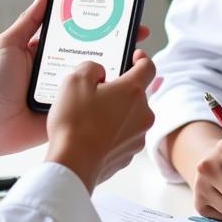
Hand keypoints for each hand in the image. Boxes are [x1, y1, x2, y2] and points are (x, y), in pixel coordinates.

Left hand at [0, 0, 149, 156]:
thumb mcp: (9, 45)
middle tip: (137, 34)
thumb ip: (28, 21)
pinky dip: (108, 96)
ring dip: (117, 69)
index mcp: (50, 52)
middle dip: (117, 44)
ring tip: (137, 58)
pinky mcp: (73, 112)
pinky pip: (93, 103)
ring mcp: (70, 92)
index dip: (99, 24)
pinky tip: (125, 87)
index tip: (119, 14)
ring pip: (99, 78)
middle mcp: (63, 69)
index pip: (80, 34)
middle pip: (95, 54)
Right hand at [45, 52, 155, 190]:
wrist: (72, 164)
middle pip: (135, 94)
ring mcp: (137, 137)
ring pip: (129, 117)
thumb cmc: (74, 123)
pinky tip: (91, 135)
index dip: (141, 59)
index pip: (148, 67)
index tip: (135, 57)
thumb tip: (99, 73)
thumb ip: (91, 67)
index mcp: (132, 91)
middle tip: (96, 93)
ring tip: (89, 117)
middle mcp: (142, 114)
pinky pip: (122, 137)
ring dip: (115, 113)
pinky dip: (111, 133)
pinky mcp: (128, 155)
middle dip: (119, 91)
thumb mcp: (75, 80)